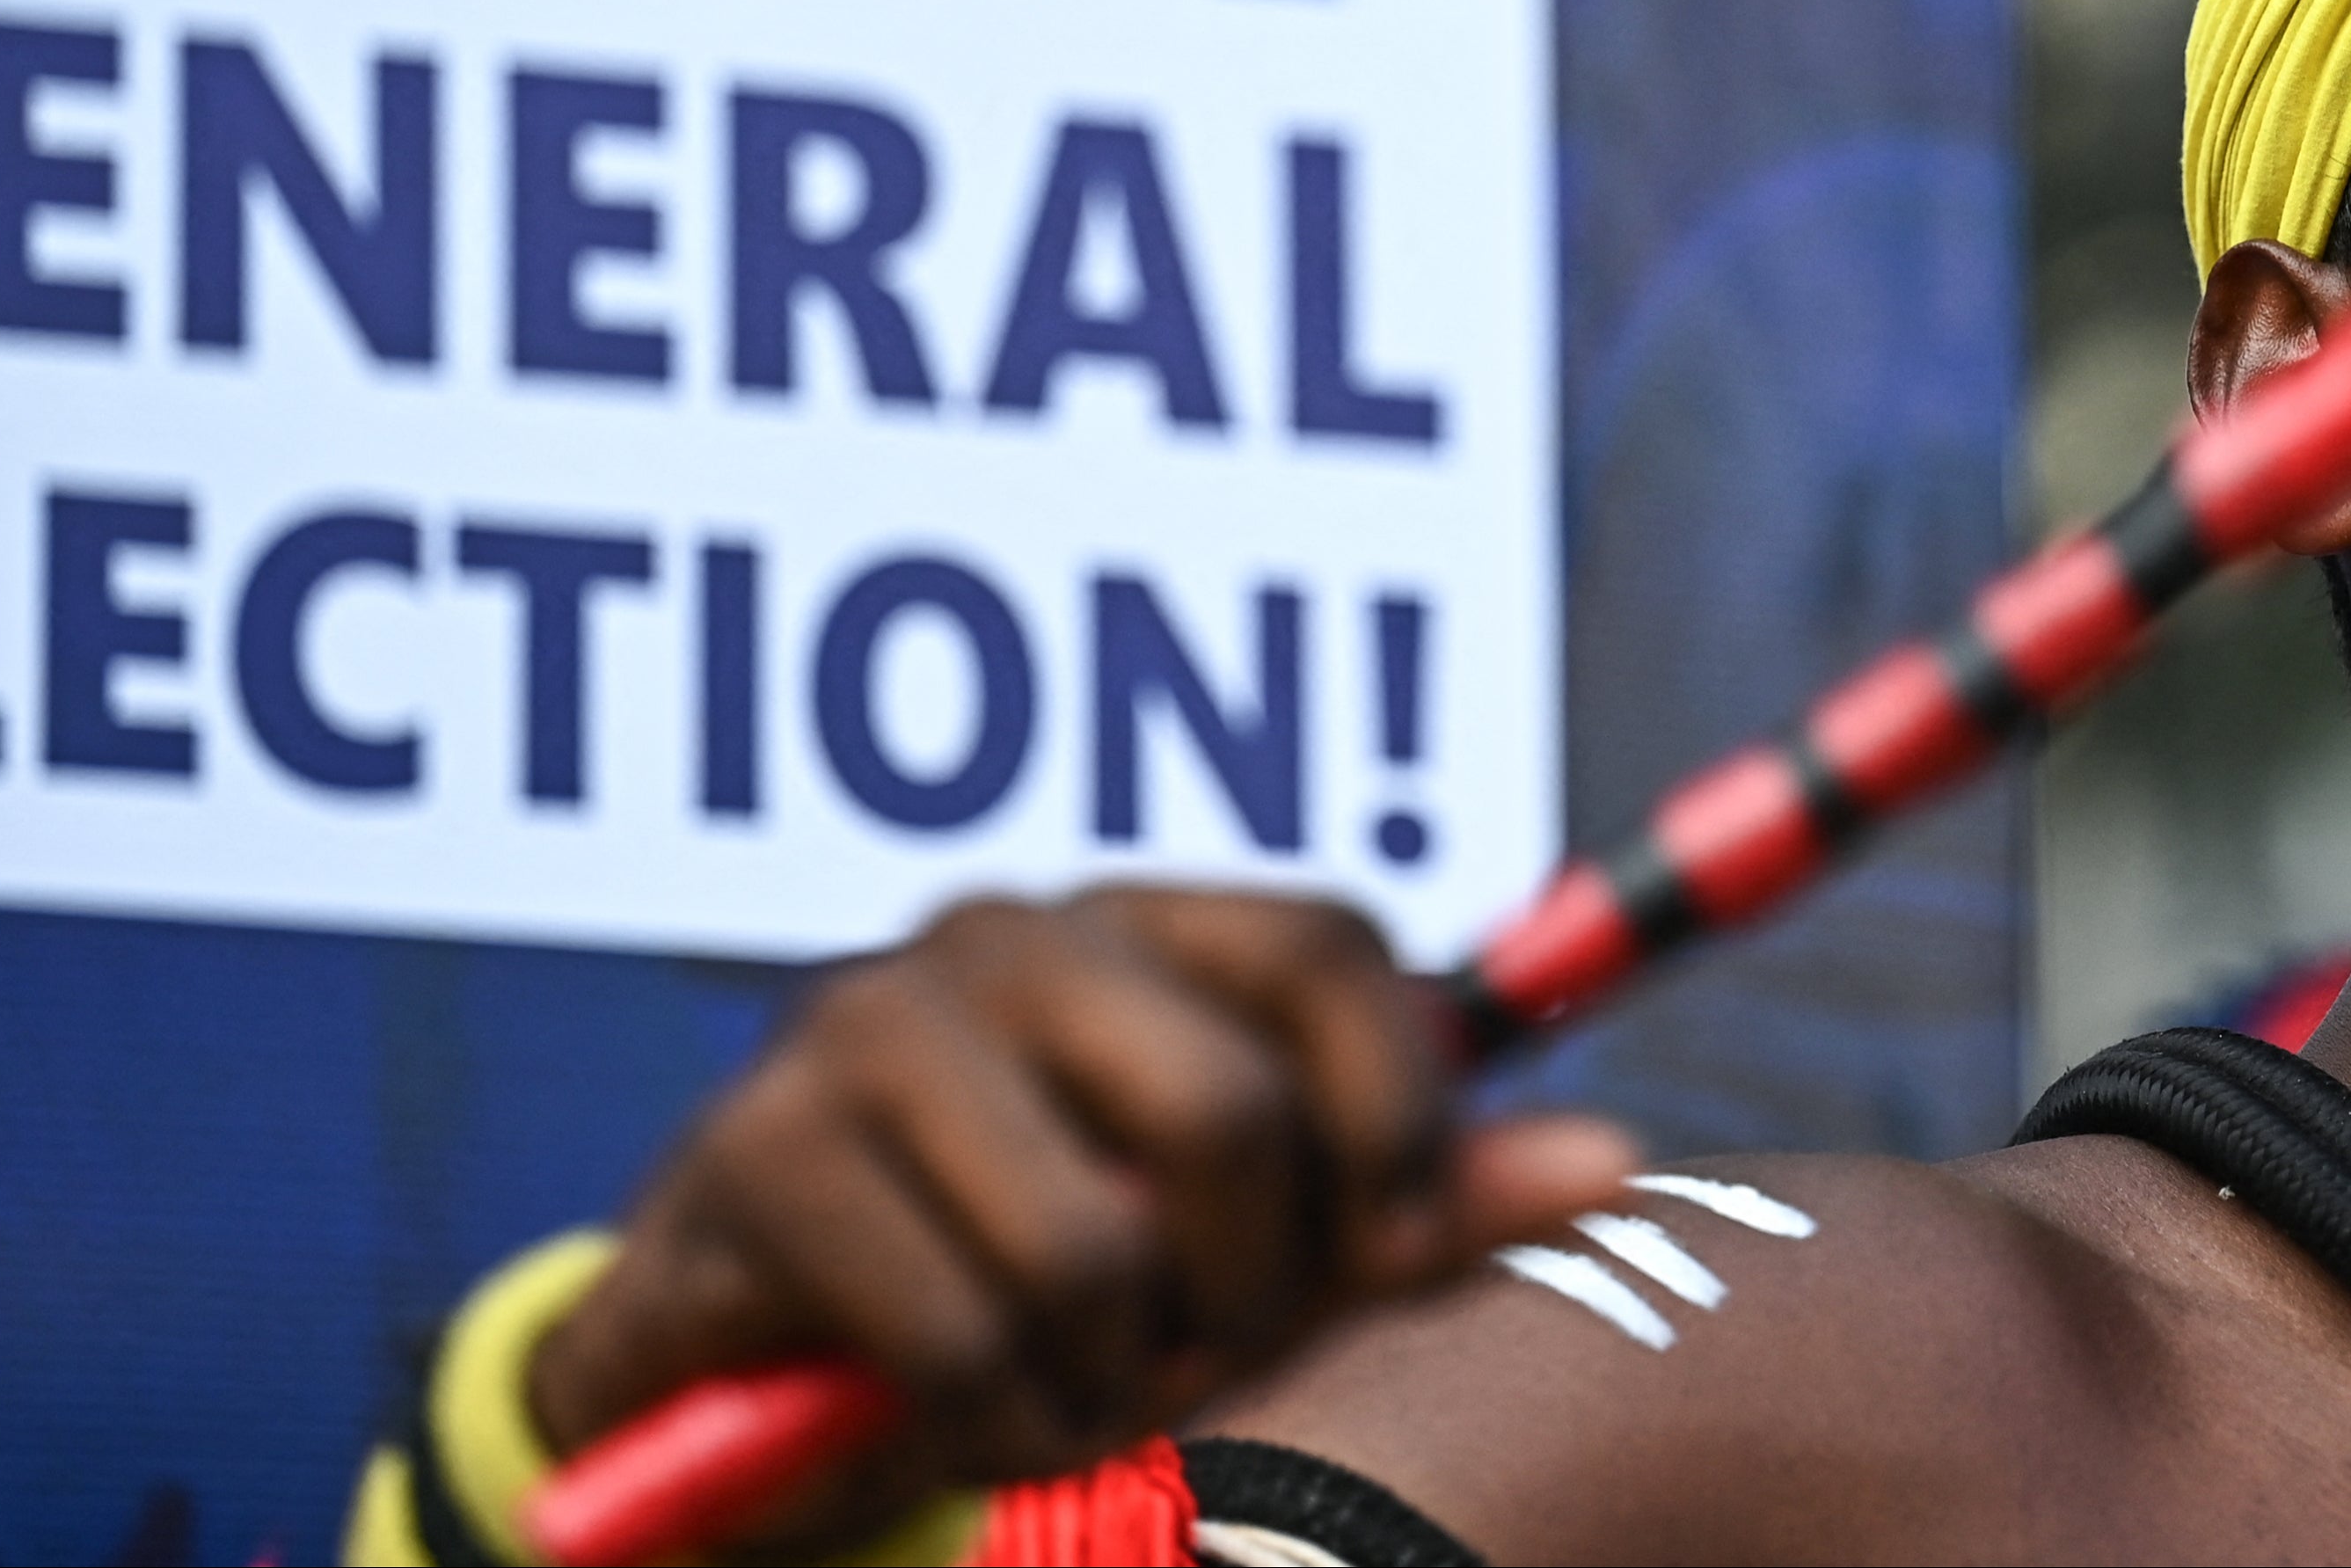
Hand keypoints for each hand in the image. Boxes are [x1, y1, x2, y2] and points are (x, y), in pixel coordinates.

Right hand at [525, 886, 1636, 1540]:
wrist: (733, 1372)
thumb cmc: (1021, 1288)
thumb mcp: (1235, 1252)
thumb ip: (1412, 1205)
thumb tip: (1617, 1162)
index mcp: (1136, 926)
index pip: (1333, 946)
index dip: (1401, 1122)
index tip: (1392, 1257)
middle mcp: (1006, 932)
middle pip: (1228, 1110)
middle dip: (1243, 1296)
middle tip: (1192, 1365)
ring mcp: (871, 1024)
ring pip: (1093, 1246)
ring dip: (1101, 1389)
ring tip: (1060, 1398)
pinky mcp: (765, 1150)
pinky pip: (962, 1333)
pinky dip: (986, 1424)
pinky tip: (953, 1420)